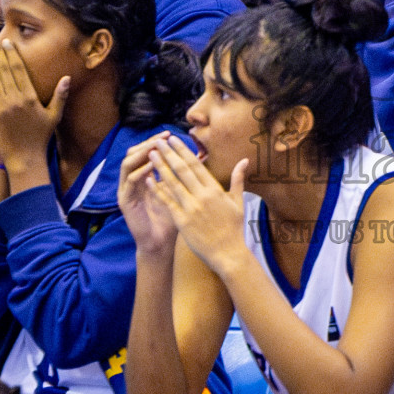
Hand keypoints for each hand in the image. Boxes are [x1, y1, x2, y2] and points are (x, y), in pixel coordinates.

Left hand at [0, 39, 68, 178]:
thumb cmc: (40, 137)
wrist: (25, 158)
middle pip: (3, 70)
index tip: (7, 42)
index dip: (12, 55)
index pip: (19, 70)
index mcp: (30, 97)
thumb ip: (60, 96)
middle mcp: (14, 99)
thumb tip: (67, 77)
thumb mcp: (54, 116)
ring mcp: (1, 107)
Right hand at [118, 137, 179, 260]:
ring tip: (155, 147)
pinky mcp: (124, 201)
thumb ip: (182, 175)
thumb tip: (200, 157)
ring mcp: (126, 190)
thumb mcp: (178, 192)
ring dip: (141, 154)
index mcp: (144, 177)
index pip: (146, 152)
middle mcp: (132, 181)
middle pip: (134, 153)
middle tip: (162, 137)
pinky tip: (150, 167)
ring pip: (128, 163)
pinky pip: (129, 181)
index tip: (171, 134)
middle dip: (148, 143)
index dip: (156, 142)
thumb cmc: (172, 219)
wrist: (161, 243)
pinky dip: (139, 172)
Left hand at [144, 136, 251, 278]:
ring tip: (151, 154)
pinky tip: (149, 179)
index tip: (173, 139)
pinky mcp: (182, 221)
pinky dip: (158, 190)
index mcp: (215, 189)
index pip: (196, 164)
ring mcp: (191, 208)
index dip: (183, 150)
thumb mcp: (238, 202)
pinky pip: (167, 202)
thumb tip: (244, 160)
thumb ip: (238, 179)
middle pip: (182, 169)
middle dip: (169, 153)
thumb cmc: (234, 229)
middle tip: (158, 140)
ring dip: (160, 167)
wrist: (228, 254)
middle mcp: (202, 196)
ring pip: (172, 183)